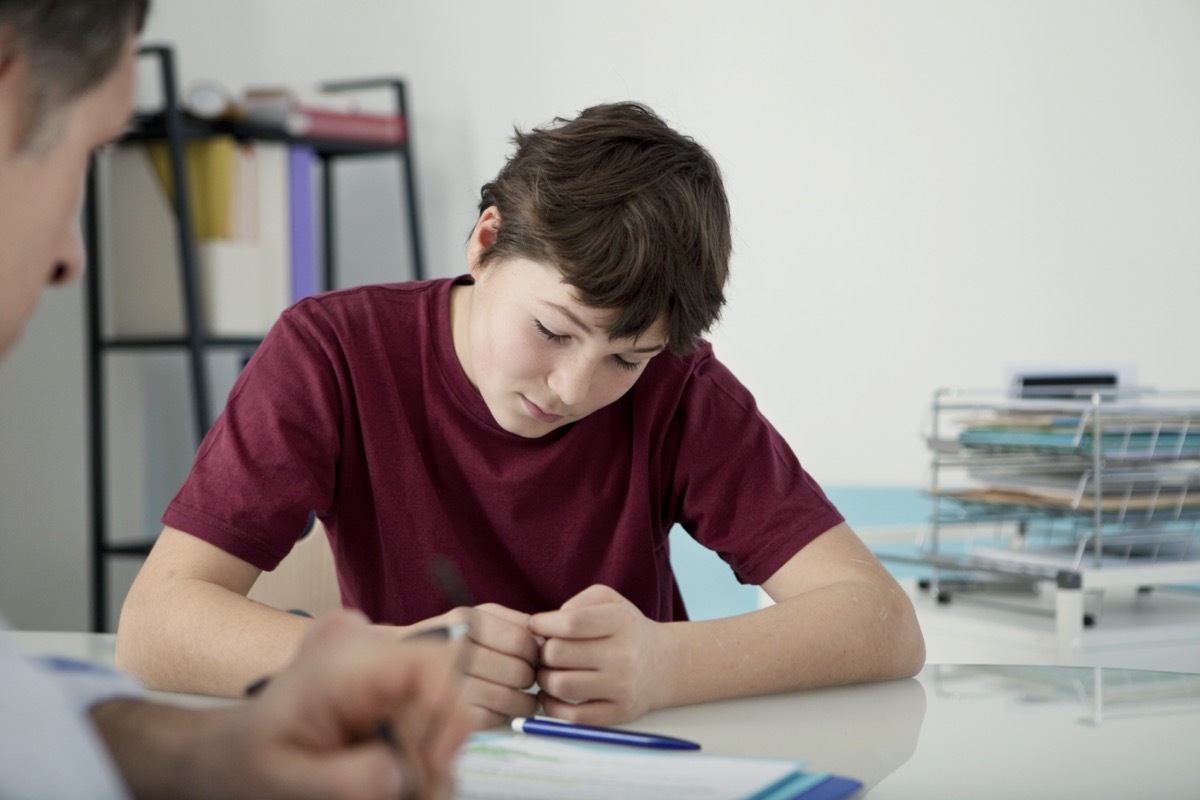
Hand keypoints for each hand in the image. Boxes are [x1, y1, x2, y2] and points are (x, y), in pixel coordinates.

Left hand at [217, 610, 469, 798]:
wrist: (223, 754)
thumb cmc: (243, 766)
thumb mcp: (287, 784)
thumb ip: (350, 781)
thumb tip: (409, 776)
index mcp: (341, 662)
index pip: (429, 665)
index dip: (448, 716)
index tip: (430, 770)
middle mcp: (367, 647)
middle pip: (439, 696)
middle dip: (429, 755)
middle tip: (395, 794)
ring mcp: (377, 659)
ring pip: (436, 713)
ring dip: (419, 761)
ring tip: (375, 786)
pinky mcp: (382, 677)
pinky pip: (422, 716)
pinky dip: (410, 755)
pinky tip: (377, 769)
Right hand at [416, 603, 539, 728]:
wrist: (401, 655)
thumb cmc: (454, 635)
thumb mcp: (481, 616)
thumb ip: (516, 622)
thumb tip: (548, 641)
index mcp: (469, 620)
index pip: (522, 642)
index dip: (536, 654)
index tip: (534, 658)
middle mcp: (457, 648)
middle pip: (517, 672)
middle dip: (529, 679)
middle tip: (527, 680)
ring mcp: (449, 681)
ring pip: (507, 698)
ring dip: (523, 703)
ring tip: (523, 698)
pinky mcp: (446, 710)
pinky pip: (490, 718)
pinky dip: (502, 716)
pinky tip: (499, 708)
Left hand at [528, 584, 668, 724]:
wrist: (665, 665)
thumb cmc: (626, 630)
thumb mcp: (610, 601)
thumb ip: (578, 603)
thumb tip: (546, 627)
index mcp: (621, 622)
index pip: (571, 622)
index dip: (543, 623)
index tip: (535, 625)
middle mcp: (625, 655)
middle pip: (559, 654)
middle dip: (541, 652)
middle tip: (543, 652)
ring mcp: (623, 687)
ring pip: (560, 685)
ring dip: (543, 679)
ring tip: (547, 672)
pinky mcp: (619, 713)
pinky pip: (572, 716)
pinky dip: (551, 706)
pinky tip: (551, 695)